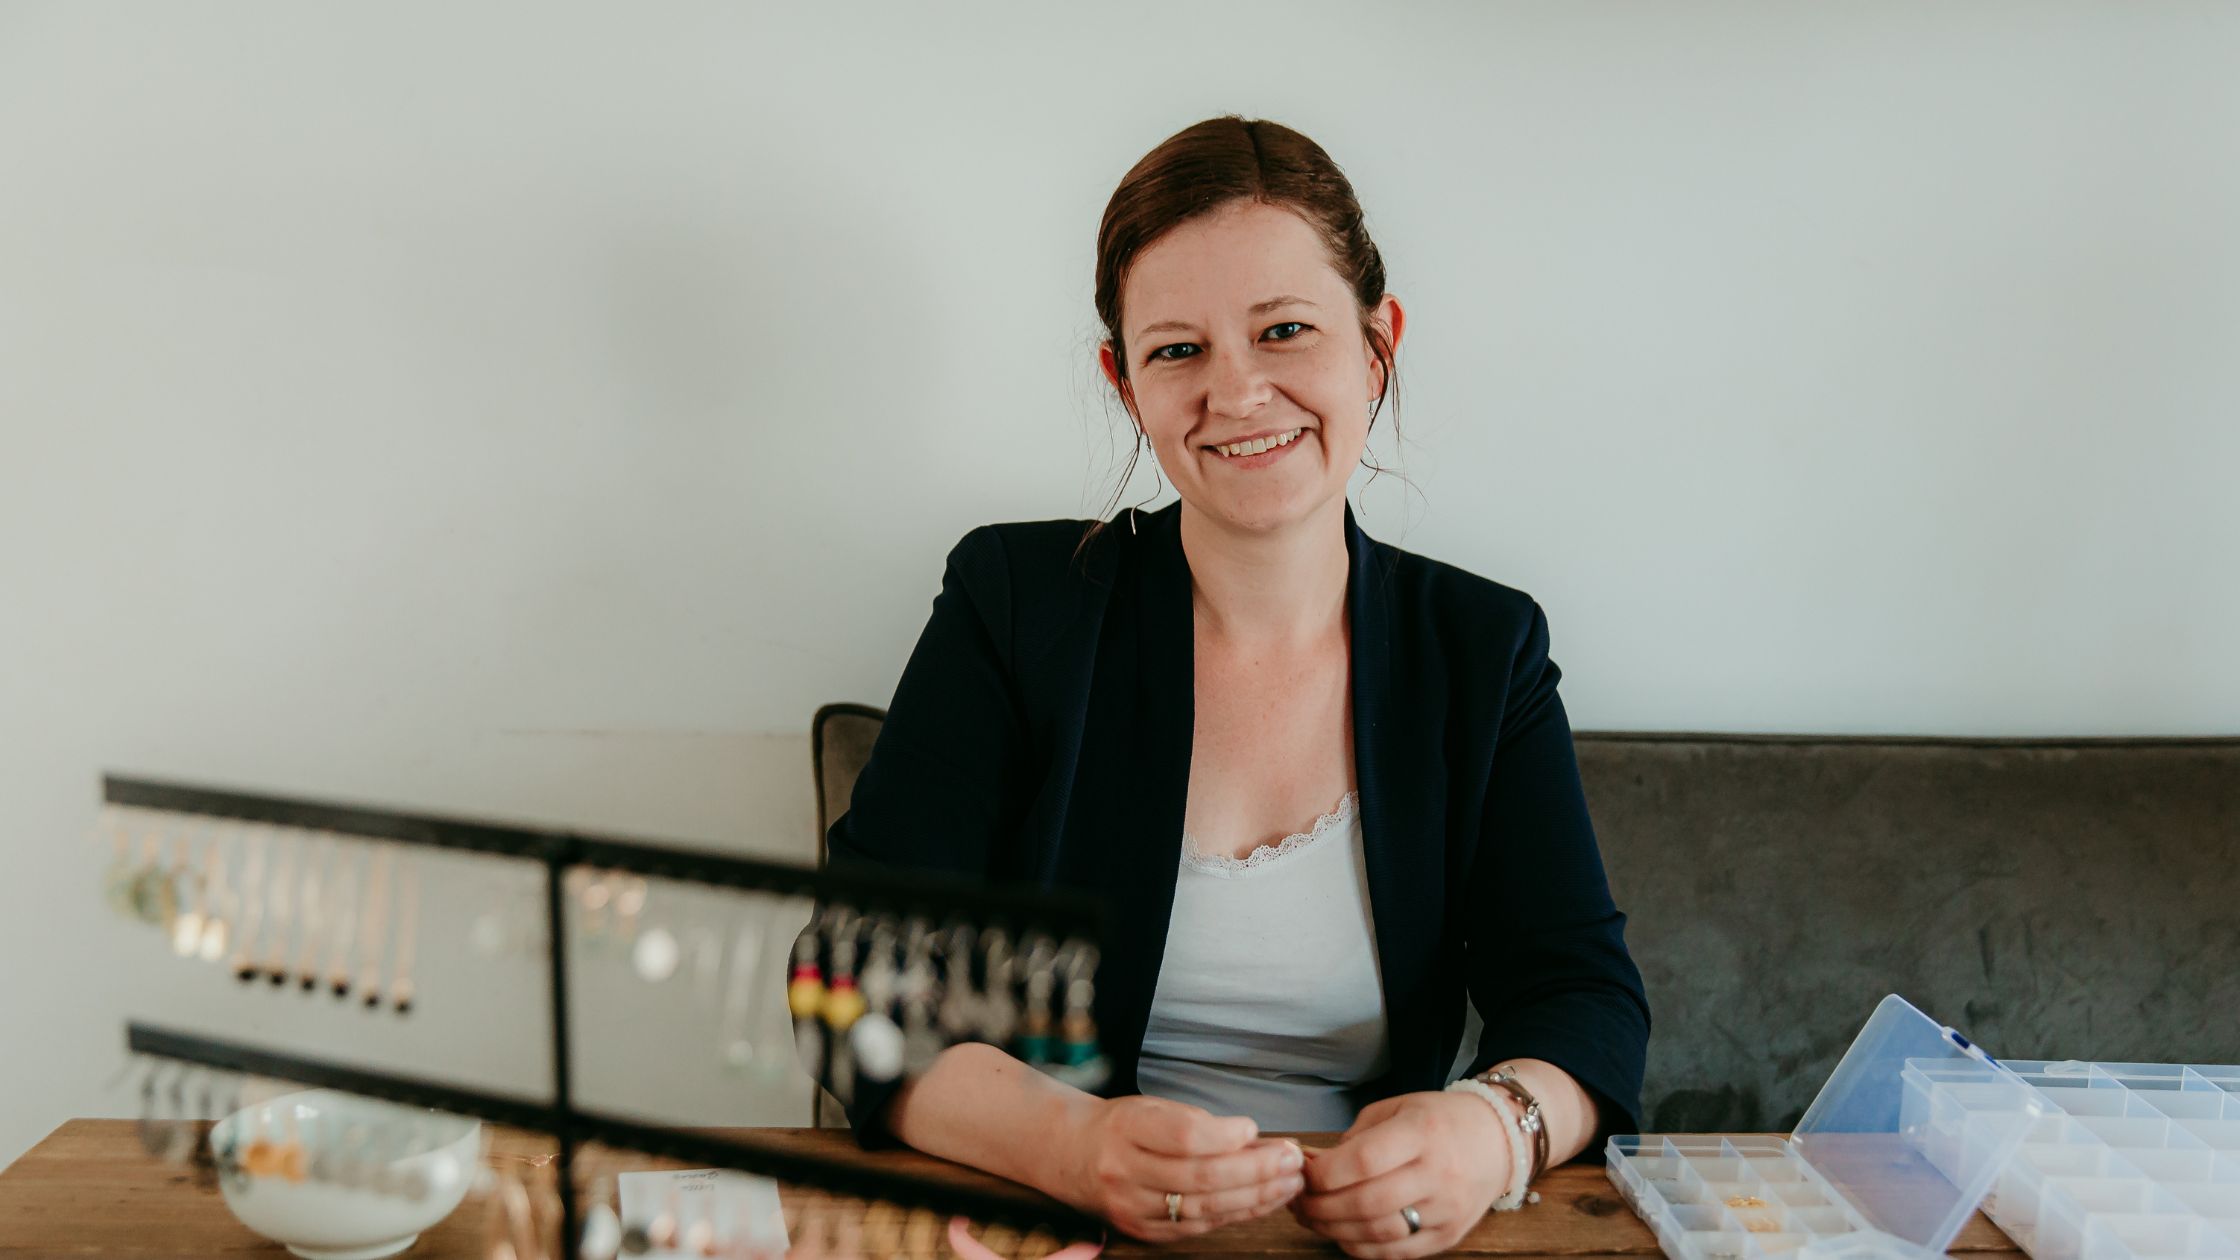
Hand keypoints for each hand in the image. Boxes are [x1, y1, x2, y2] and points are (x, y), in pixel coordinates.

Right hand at [1053, 1095, 1305, 1240]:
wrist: (1071, 1155)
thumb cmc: (1120, 1126)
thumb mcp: (1151, 1107)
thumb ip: (1197, 1123)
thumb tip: (1256, 1138)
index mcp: (1126, 1129)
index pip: (1183, 1136)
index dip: (1225, 1135)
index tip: (1255, 1126)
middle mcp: (1126, 1172)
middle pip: (1200, 1177)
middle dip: (1255, 1170)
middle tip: (1291, 1159)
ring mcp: (1134, 1208)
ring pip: (1204, 1208)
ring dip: (1256, 1197)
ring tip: (1289, 1182)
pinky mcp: (1144, 1232)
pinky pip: (1198, 1227)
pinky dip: (1236, 1214)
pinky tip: (1263, 1201)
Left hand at [1292, 1091, 1512, 1258]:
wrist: (1498, 1140)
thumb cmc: (1439, 1119)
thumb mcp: (1399, 1107)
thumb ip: (1357, 1136)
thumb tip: (1316, 1166)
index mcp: (1421, 1132)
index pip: (1363, 1160)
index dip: (1323, 1173)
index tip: (1302, 1174)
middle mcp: (1438, 1173)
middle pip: (1366, 1202)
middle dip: (1320, 1207)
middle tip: (1297, 1202)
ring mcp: (1446, 1209)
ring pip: (1378, 1232)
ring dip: (1335, 1231)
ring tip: (1313, 1219)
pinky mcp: (1449, 1235)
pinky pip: (1397, 1252)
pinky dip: (1362, 1248)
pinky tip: (1343, 1235)